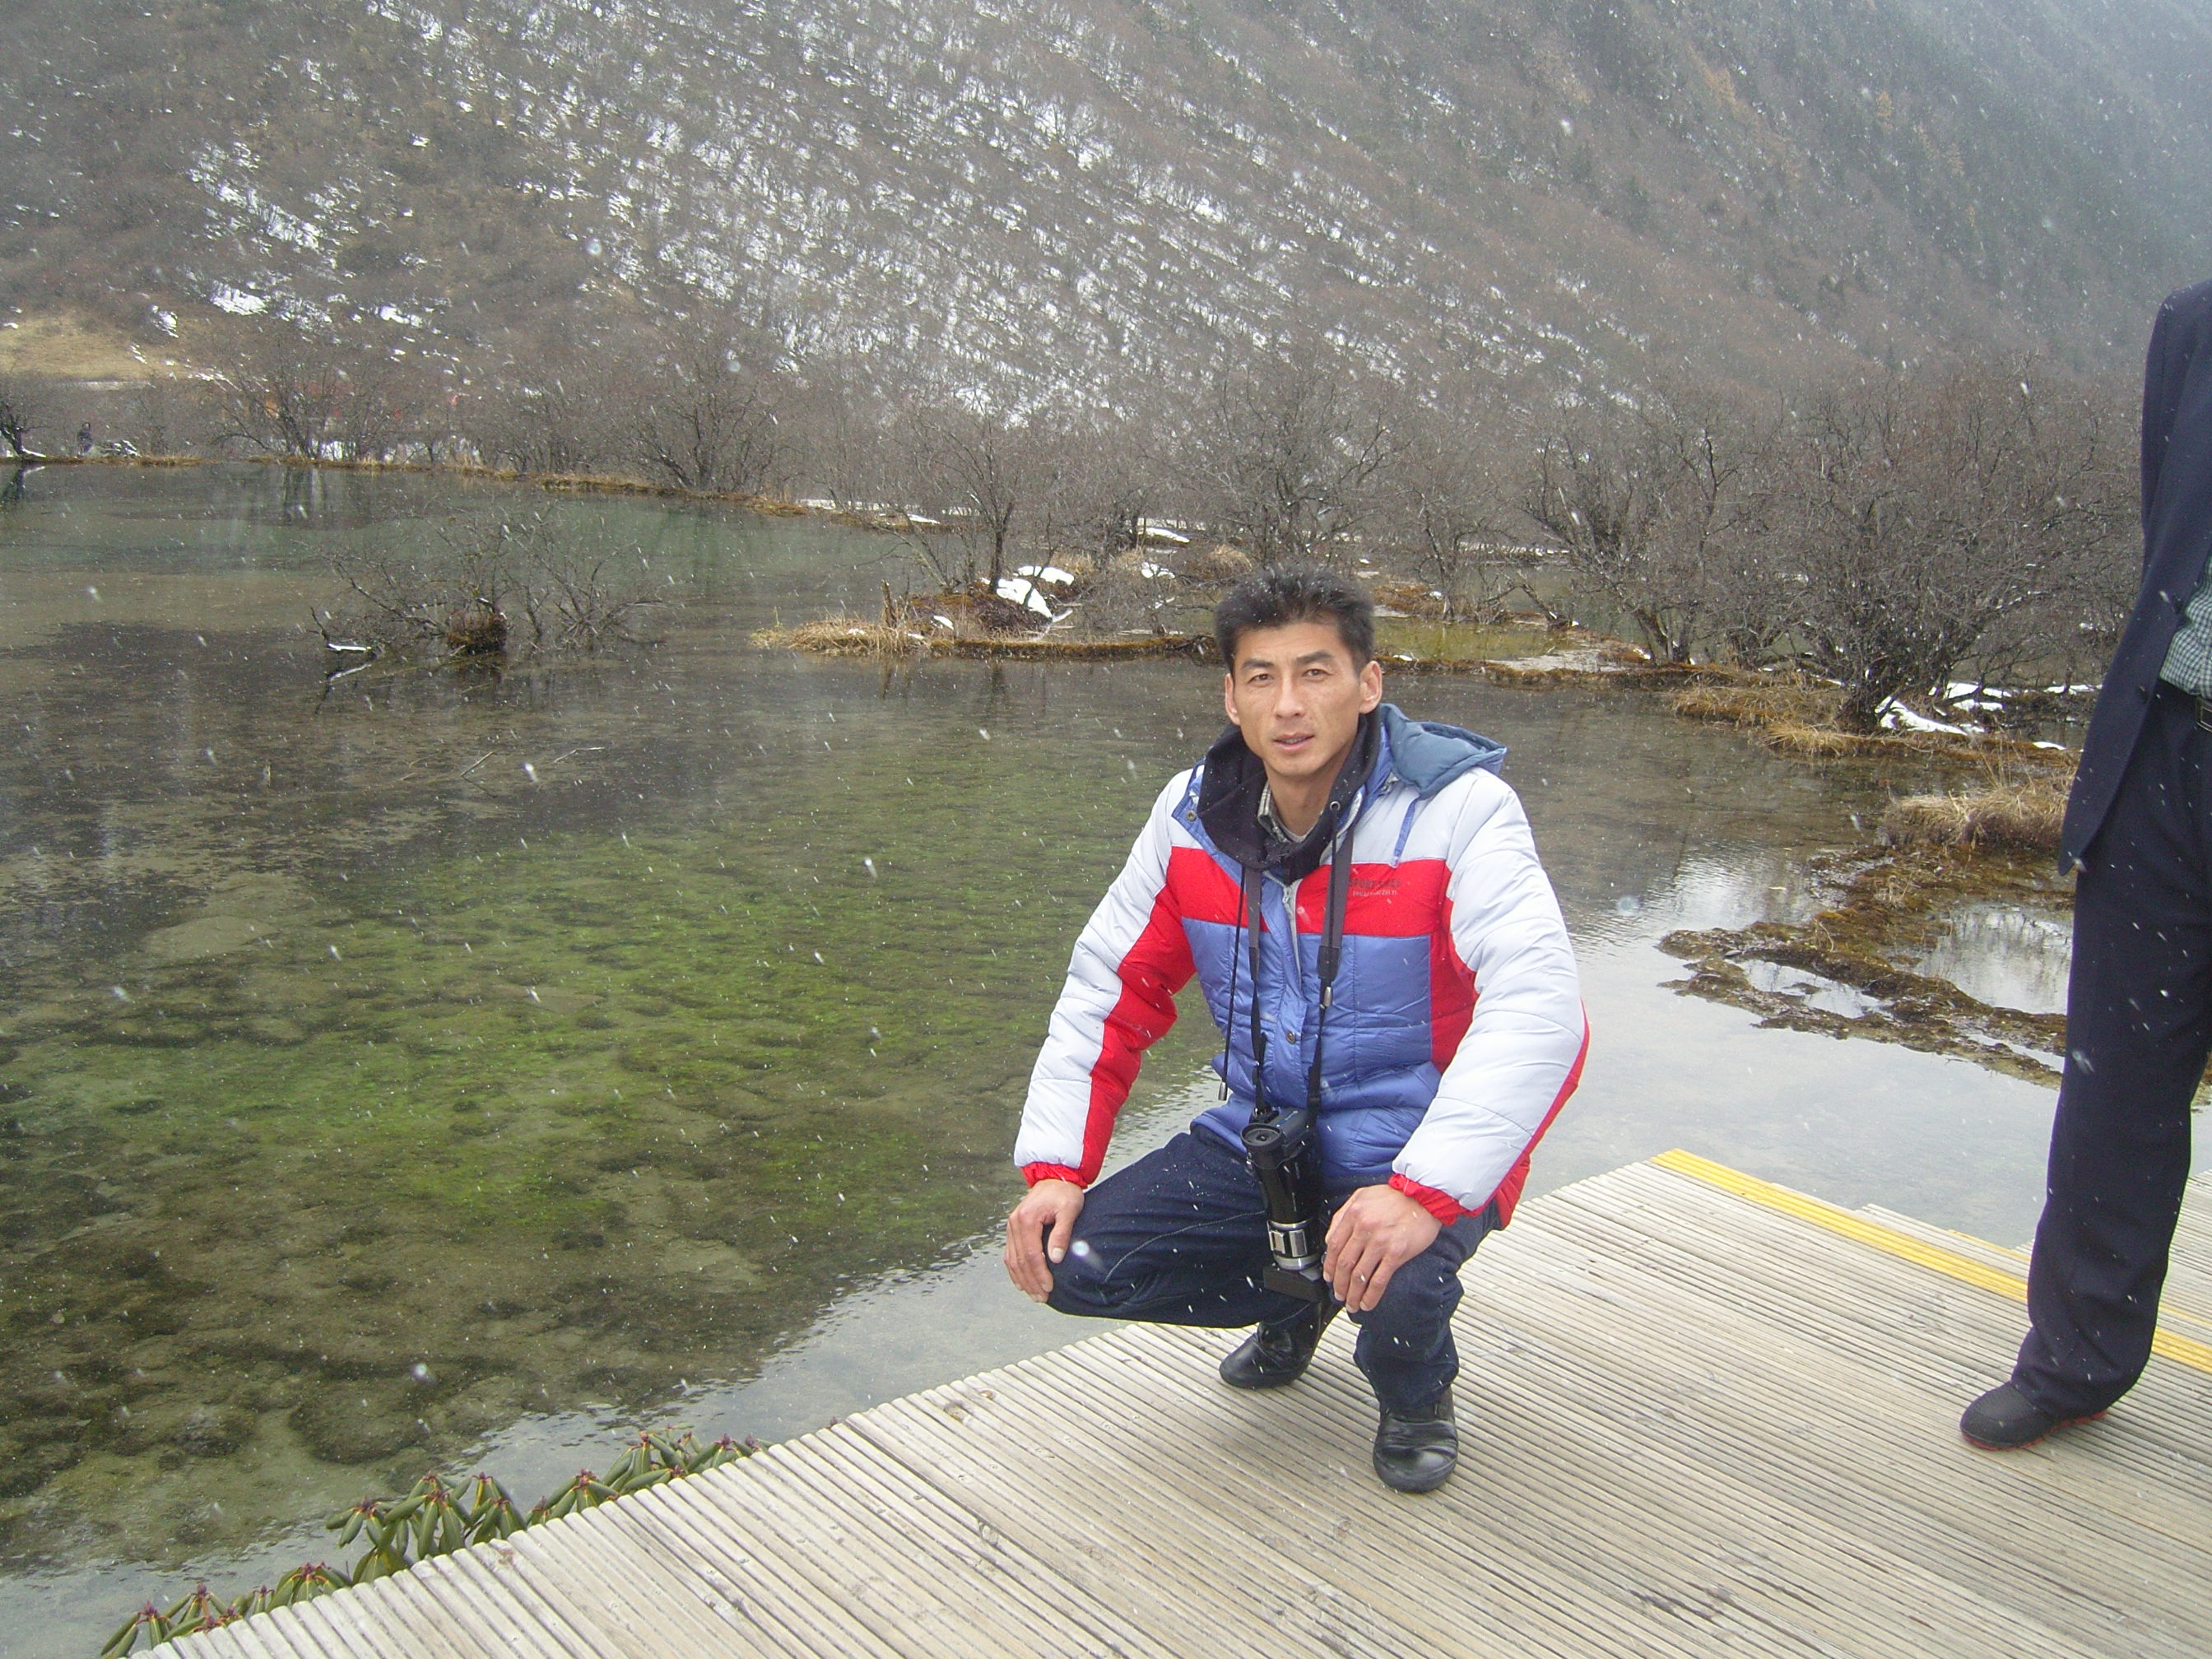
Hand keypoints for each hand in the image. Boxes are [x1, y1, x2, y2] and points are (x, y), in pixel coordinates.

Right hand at [1004, 1179, 1084, 1301]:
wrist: (1054, 1176)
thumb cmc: (1064, 1193)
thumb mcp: (1069, 1210)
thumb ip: (1061, 1234)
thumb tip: (1055, 1259)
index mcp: (1027, 1219)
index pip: (1031, 1254)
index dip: (1039, 1274)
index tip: (1049, 1288)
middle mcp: (1014, 1223)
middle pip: (1020, 1260)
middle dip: (1031, 1281)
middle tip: (1042, 1298)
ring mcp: (1011, 1226)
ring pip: (1012, 1259)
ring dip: (1022, 1279)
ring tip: (1034, 1295)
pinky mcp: (1013, 1228)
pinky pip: (1010, 1253)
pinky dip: (1014, 1270)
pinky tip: (1021, 1282)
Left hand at [1324, 1184, 1441, 1312]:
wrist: (1425, 1196)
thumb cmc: (1396, 1196)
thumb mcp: (1362, 1196)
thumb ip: (1344, 1214)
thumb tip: (1331, 1237)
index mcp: (1354, 1214)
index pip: (1333, 1245)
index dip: (1329, 1265)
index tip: (1329, 1277)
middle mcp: (1364, 1228)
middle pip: (1344, 1264)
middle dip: (1339, 1284)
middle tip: (1339, 1294)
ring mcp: (1380, 1242)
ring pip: (1359, 1276)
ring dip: (1353, 1294)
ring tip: (1352, 1304)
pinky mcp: (1396, 1253)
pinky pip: (1379, 1280)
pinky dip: (1371, 1295)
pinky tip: (1367, 1303)